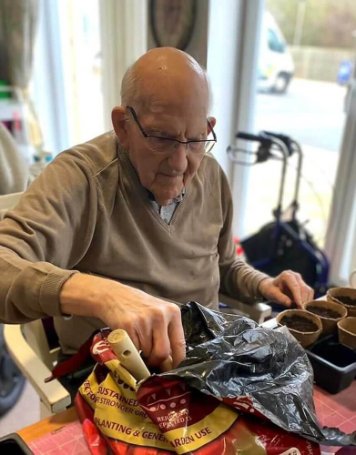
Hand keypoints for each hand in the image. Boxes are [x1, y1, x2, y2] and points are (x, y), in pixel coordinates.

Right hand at [60, 274, 185, 368]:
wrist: (112, 296)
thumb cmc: (137, 307)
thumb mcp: (158, 313)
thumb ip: (166, 332)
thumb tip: (171, 361)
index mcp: (173, 312)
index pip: (180, 344)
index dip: (177, 361)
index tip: (174, 371)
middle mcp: (160, 315)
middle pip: (163, 352)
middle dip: (156, 361)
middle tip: (150, 361)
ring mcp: (144, 320)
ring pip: (147, 352)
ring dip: (141, 354)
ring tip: (136, 343)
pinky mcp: (128, 326)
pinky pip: (133, 350)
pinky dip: (130, 351)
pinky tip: (128, 341)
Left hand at [258, 270, 313, 307]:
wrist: (271, 286)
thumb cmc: (270, 289)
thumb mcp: (272, 294)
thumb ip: (280, 298)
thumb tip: (289, 303)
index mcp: (287, 275)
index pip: (295, 286)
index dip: (298, 296)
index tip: (300, 305)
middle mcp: (295, 276)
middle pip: (304, 288)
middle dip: (303, 300)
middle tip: (301, 311)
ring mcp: (300, 280)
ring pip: (308, 291)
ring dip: (307, 301)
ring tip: (302, 310)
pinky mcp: (304, 285)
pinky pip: (309, 293)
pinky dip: (308, 300)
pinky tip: (303, 307)